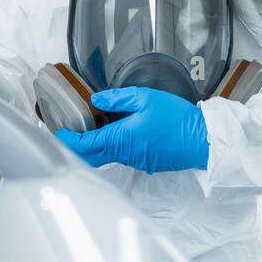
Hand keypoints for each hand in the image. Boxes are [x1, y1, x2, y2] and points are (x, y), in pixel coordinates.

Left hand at [54, 87, 209, 173]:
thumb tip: (97, 101)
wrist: (202, 140)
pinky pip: (123, 156)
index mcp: (120, 139)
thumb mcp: (145, 98)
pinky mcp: (146, 163)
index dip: (69, 140)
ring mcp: (136, 161)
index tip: (59, 132)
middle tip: (69, 132)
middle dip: (77, 146)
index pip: (84, 145)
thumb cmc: (176, 118)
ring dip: (96, 145)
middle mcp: (124, 154)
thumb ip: (117, 98)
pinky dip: (113, 146)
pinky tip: (119, 131)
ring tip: (93, 126)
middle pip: (91, 156)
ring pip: (107, 156)